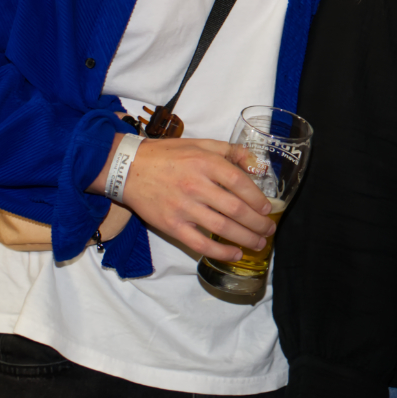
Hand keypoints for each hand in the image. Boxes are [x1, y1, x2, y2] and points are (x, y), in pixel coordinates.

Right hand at [91, 134, 274, 258]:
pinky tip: (234, 254)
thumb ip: (230, 151)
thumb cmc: (167, 155)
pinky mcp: (170, 225)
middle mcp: (195, 185)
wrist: (127, 168)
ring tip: (259, 243)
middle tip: (269, 230)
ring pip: (221, 227)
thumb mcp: (201, 143)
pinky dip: (219, 251)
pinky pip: (198, 243)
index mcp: (205, 163)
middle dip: (257, 223)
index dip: (257, 198)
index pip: (239, 183)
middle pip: (234, 208)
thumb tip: (256, 163)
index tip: (268, 208)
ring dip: (245, 238)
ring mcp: (182, 207)